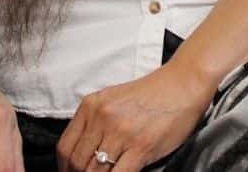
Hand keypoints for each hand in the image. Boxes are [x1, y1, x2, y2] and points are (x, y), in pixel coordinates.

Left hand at [56, 62, 215, 171]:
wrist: (183, 84)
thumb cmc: (152, 94)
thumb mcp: (113, 100)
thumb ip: (96, 123)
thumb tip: (85, 153)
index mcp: (91, 106)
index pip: (65, 146)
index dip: (64, 167)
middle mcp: (102, 118)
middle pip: (77, 162)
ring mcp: (121, 132)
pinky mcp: (141, 146)